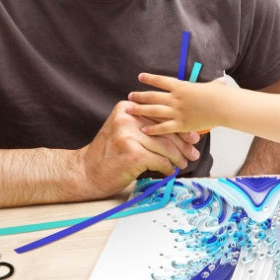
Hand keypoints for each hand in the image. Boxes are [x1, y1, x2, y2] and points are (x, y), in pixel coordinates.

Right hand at [77, 101, 199, 197]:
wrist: (86, 172)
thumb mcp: (124, 131)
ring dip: (178, 157)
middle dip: (183, 143)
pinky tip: (169, 172)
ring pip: (165, 146)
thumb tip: (178, 131)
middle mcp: (127, 118)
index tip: (193, 137)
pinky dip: (167, 168)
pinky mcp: (132, 153)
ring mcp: (128, 135)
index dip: (180, 127)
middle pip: (165, 129)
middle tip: (193, 153)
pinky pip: (159, 160)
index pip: (161, 115)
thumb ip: (145, 127)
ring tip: (184, 164)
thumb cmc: (109, 154)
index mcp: (127, 108)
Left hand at [127, 73, 223, 134]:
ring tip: (130, 109)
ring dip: (140, 110)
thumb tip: (221, 81)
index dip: (150, 79)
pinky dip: (152, 128)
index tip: (140, 77)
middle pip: (153, 96)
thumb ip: (213, 84)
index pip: (161, 81)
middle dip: (140, 96)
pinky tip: (143, 129)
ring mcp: (177, 112)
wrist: (223, 106)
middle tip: (130, 96)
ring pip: (154, 111)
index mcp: (182, 86)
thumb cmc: (220, 95)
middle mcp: (176, 98)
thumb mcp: (214, 86)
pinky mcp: (181, 124)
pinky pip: (163, 127)